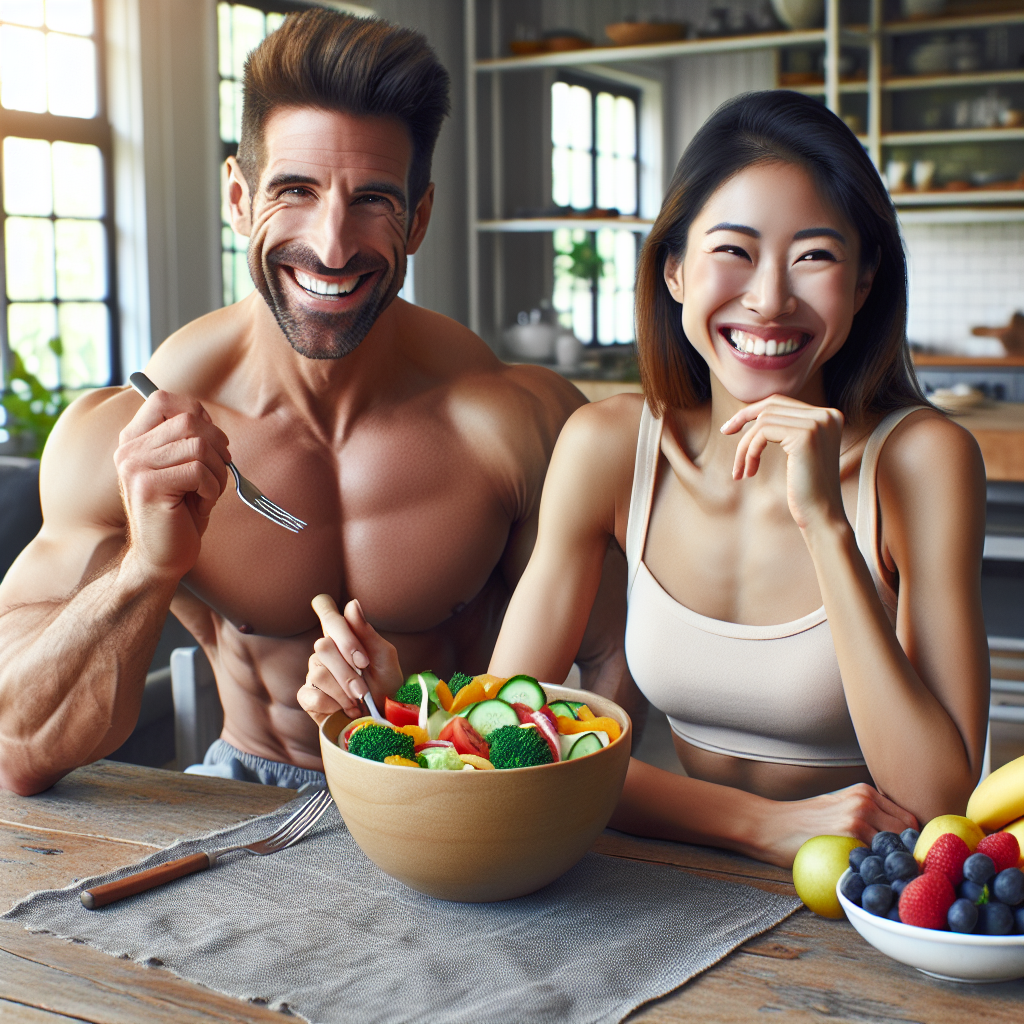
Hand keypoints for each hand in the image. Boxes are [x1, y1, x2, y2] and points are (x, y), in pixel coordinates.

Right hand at [114, 389, 230, 579]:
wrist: (162, 558)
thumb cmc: (180, 513)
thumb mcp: (184, 468)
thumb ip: (188, 439)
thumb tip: (207, 417)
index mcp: (134, 440)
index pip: (163, 399)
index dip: (198, 415)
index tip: (210, 443)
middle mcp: (129, 449)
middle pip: (189, 420)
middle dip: (217, 446)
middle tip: (218, 472)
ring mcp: (135, 466)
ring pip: (198, 446)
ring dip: (218, 472)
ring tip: (209, 492)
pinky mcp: (148, 486)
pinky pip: (198, 471)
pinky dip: (213, 489)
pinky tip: (202, 505)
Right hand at [297, 594, 402, 726]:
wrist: (382, 720)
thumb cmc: (386, 683)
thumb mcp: (384, 657)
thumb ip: (367, 632)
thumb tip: (352, 604)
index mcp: (343, 635)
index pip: (324, 608)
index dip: (328, 612)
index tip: (356, 648)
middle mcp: (324, 650)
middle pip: (322, 645)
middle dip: (348, 671)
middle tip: (364, 689)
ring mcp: (313, 672)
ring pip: (319, 673)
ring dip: (344, 692)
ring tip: (358, 702)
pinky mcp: (307, 696)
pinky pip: (312, 695)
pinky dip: (333, 706)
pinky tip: (344, 710)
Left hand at [720, 395, 844, 530]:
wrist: (822, 516)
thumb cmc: (806, 490)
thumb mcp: (799, 453)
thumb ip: (787, 429)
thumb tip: (756, 412)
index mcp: (829, 416)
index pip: (781, 402)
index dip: (753, 411)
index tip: (732, 427)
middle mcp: (827, 415)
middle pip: (771, 405)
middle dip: (743, 418)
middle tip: (724, 432)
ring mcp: (818, 423)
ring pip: (763, 420)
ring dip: (745, 445)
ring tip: (742, 470)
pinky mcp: (805, 435)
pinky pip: (762, 432)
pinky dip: (750, 451)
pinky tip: (749, 472)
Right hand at [762, 783, 917, 867]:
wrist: (771, 826)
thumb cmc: (802, 823)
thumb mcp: (837, 808)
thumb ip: (866, 816)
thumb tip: (896, 842)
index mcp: (864, 792)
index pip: (908, 819)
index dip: (911, 842)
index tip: (905, 858)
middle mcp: (865, 800)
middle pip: (908, 832)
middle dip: (908, 854)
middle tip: (900, 873)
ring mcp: (858, 817)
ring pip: (897, 847)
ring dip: (896, 865)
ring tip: (887, 879)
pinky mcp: (849, 834)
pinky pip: (879, 858)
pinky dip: (879, 871)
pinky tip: (869, 878)